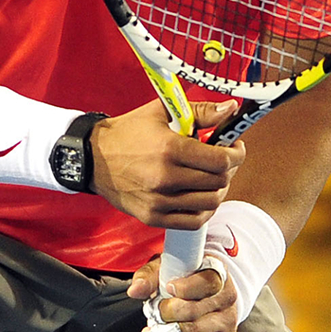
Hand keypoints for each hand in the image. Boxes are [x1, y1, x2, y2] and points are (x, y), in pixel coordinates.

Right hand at [90, 98, 245, 227]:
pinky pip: (193, 221)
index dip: (236, 154)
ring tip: (211, 177)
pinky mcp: (153, 217)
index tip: (235, 148)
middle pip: (218, 182)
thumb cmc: (129, 132)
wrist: (94, 158)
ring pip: (210, 204)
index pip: (220, 160)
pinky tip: (200, 195)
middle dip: (229, 170)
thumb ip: (201, 112)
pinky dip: (204, 210)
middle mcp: (165, 178)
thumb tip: (231, 110)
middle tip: (224, 160)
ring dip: (218, 190)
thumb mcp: (163, 112)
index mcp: (169, 149)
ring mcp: (158, 201)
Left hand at [128, 254, 239, 331]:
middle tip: (153, 314)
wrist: (206, 293)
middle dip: (167, 314)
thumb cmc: (183, 277)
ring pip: (196, 331)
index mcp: (216, 271)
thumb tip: (135, 290)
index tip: (167, 288)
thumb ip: (150, 276)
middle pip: (195, 310)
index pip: (206, 281)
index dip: (185, 287)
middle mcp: (227, 295)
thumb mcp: (167, 268)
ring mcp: (228, 318)